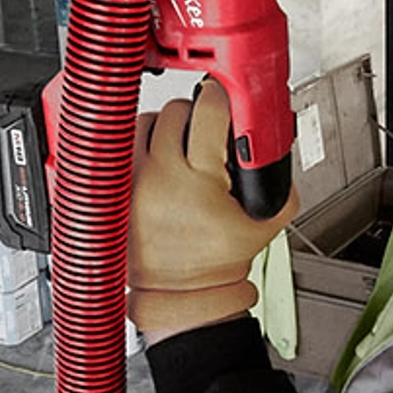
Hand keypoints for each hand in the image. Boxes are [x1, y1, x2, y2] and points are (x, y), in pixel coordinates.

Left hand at [130, 78, 285, 341]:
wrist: (181, 295)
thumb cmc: (215, 263)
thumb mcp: (266, 223)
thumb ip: (280, 182)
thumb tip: (275, 144)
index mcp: (198, 182)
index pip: (209, 112)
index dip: (221, 98)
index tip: (224, 98)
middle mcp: (158, 177)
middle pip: (175, 112)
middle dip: (194, 116)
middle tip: (204, 132)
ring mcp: (130, 182)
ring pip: (143, 122)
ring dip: (162, 127)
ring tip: (176, 145)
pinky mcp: (112, 190)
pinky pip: (120, 146)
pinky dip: (137, 145)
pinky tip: (151, 157)